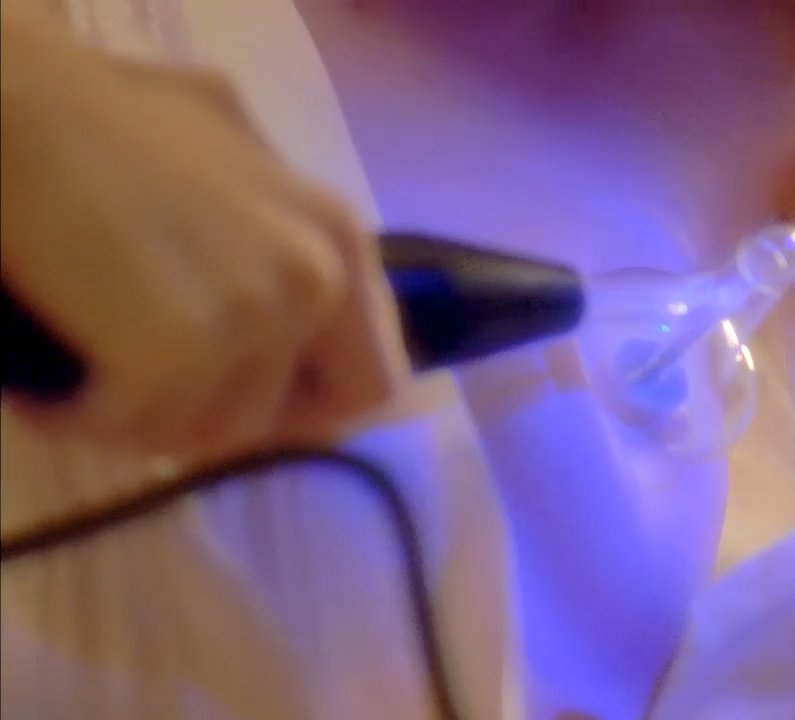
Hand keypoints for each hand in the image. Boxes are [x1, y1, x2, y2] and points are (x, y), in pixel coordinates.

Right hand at [0, 8, 407, 456]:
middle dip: (217, 422)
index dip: (306, 408)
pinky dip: (80, 417)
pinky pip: (131, 426)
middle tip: (152, 394)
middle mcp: (316, 278)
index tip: (241, 401)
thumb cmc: (106, 113)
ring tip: (90, 366)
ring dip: (142, 417)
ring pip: (203, 433)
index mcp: (339, 236)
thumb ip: (280, 227)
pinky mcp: (175, 348)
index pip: (373, 380)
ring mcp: (251, 315)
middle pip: (287, 423)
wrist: (12, 103)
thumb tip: (302, 300)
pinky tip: (49, 381)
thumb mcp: (233, 149)